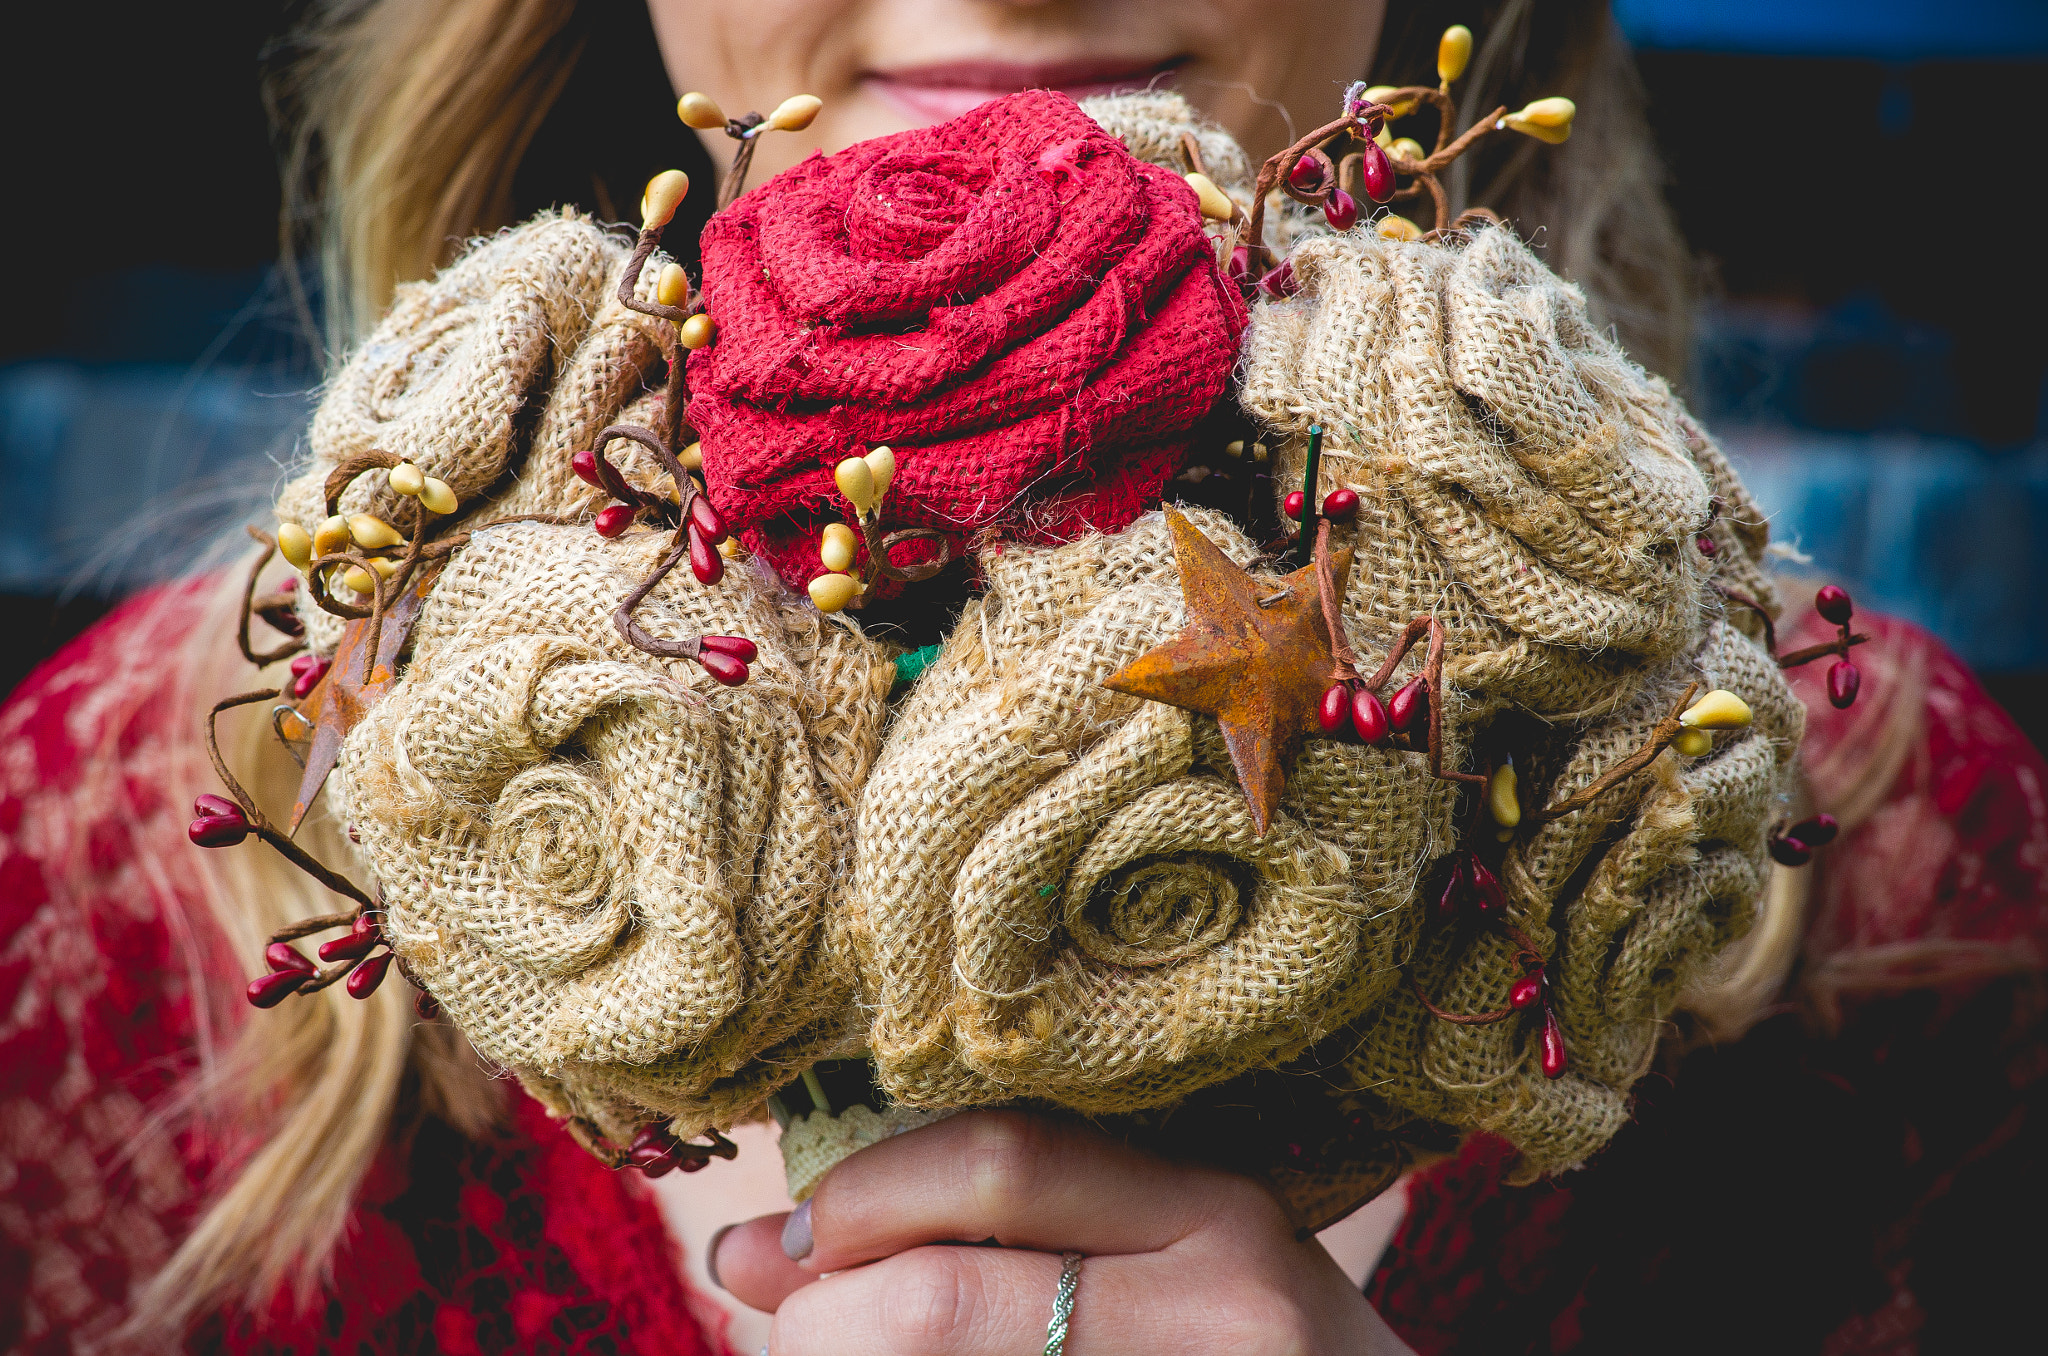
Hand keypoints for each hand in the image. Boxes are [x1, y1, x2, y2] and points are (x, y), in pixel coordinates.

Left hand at [709, 1110, 1418, 1354]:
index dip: (862, 1198)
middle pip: (940, 1302)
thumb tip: (756, 1249)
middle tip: (788, 1324)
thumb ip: (1000, 1231)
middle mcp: (1224, 1316)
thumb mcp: (1177, 1270)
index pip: (1002, 1164)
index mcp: (1223, 1216)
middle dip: (819, 1319)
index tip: (799, 1233)